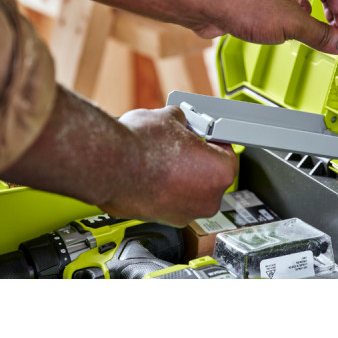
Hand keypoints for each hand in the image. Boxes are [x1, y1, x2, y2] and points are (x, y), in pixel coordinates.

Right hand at [98, 106, 237, 227]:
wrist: (108, 163)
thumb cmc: (142, 144)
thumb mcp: (170, 117)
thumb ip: (183, 123)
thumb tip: (179, 122)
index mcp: (221, 172)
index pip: (228, 154)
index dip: (213, 142)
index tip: (204, 137)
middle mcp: (209, 199)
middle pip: (210, 176)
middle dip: (197, 162)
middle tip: (180, 146)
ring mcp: (185, 214)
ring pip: (190, 192)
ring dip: (180, 178)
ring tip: (161, 159)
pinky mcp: (162, 220)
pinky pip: (170, 202)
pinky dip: (163, 191)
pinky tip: (150, 174)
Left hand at [197, 0, 337, 54]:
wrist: (199, 0)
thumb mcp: (291, 23)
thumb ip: (323, 35)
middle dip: (329, 17)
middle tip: (334, 40)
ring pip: (304, 1)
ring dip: (308, 20)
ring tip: (305, 35)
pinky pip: (286, 5)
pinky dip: (290, 20)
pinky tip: (281, 32)